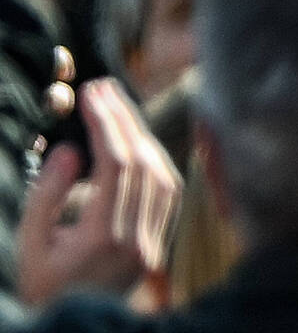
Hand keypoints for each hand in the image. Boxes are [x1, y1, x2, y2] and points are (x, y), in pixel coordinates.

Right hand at [17, 79, 180, 306]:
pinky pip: (169, 191)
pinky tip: (138, 142)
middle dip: (124, 119)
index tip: (91, 93)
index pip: (114, 165)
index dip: (105, 123)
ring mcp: (153, 243)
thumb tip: (72, 149)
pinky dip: (155, 159)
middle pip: (141, 163)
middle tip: (105, 88)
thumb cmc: (42, 285)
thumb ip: (46, 196)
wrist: (72, 326)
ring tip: (118, 108)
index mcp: (101, 239)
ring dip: (142, 135)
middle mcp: (136, 240)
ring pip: (162, 173)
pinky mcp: (160, 244)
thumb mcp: (29, 244)